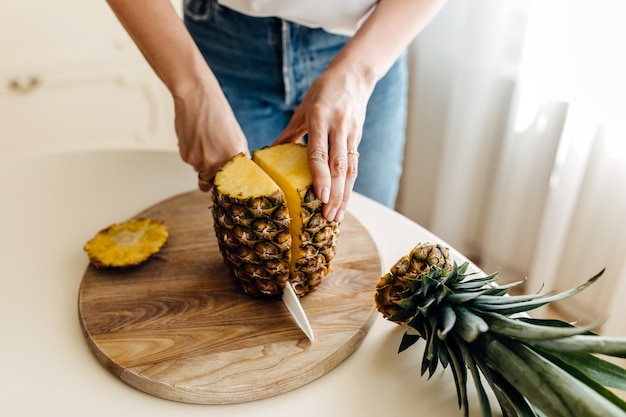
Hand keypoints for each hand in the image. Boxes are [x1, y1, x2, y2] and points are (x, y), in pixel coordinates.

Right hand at [174, 86, 248, 190]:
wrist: (196, 97)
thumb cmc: (219, 114)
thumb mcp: (238, 138)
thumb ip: (239, 158)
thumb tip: (241, 174)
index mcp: (232, 158)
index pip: (229, 184)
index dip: (226, 183)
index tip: (225, 181)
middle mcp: (214, 163)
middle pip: (212, 181)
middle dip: (213, 173)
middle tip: (214, 155)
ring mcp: (197, 160)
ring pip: (201, 171)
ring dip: (203, 162)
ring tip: (206, 141)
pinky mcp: (185, 155)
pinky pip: (191, 162)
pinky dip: (193, 154)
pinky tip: (197, 138)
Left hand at [274, 66, 372, 221]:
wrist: (353, 76)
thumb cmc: (322, 91)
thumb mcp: (303, 109)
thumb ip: (289, 133)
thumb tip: (269, 154)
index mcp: (320, 118)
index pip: (320, 152)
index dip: (320, 176)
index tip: (319, 197)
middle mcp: (338, 127)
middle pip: (339, 166)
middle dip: (335, 194)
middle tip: (328, 216)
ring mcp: (351, 133)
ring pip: (350, 170)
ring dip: (344, 196)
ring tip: (337, 217)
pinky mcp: (358, 138)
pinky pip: (354, 166)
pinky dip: (348, 186)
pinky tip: (342, 202)